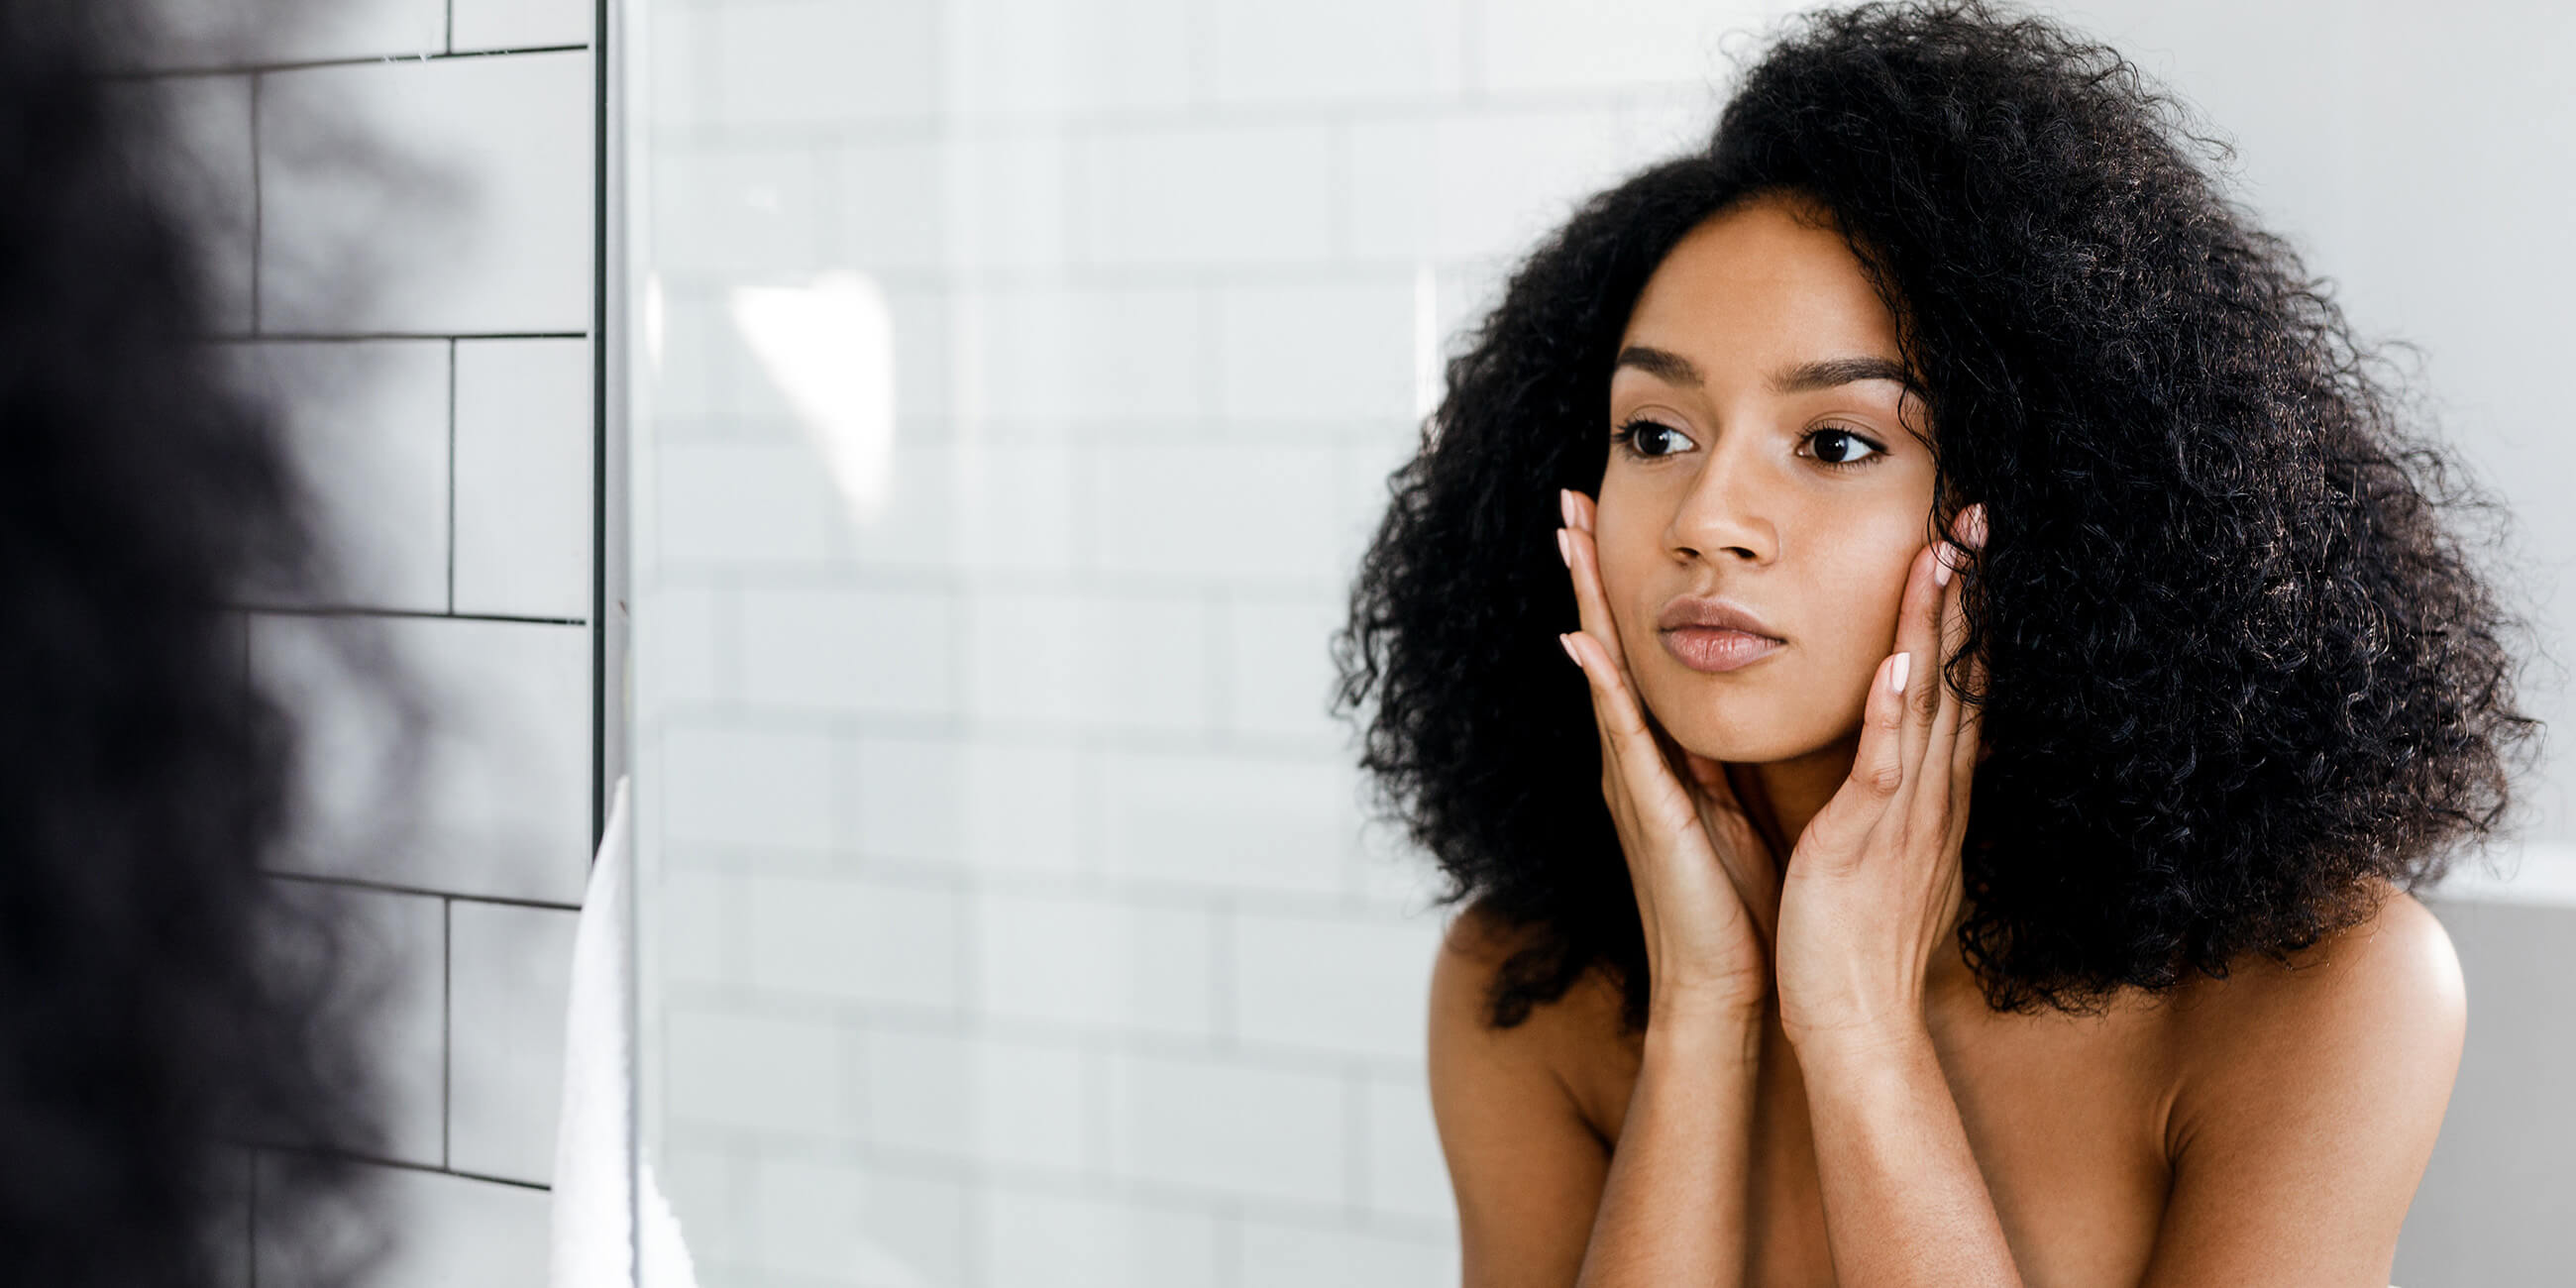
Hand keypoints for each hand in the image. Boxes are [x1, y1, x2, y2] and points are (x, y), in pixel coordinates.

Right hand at [1557, 488, 1782, 1022]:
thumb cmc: (1736, 905)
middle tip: (1565, 500)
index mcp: (1661, 756)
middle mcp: (1634, 759)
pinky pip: (1622, 737)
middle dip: (1586, 573)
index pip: (1635, 654)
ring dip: (1584, 605)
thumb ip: (1722, 757)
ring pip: (1604, 674)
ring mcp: (1633, 782)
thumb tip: (1735, 704)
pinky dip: (1602, 688)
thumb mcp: (1733, 808)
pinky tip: (1583, 643)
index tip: (1604, 519)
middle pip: (1605, 646)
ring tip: (1566, 540)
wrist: (1723, 987)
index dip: (1618, 587)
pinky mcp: (1649, 812)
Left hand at [1774, 505, 1988, 1056]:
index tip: (1967, 546)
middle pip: (1955, 675)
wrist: (1854, 1021)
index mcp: (1928, 794)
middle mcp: (1930, 794)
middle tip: (1975, 516)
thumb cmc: (1855, 940)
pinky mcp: (1867, 841)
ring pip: (1927, 702)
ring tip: (1945, 553)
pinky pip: (1885, 767)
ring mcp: (1904, 814)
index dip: (1965, 614)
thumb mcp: (1882, 851)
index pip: (1954, 685)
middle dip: (1966, 594)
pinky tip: (1899, 662)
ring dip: (1935, 626)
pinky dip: (1894, 714)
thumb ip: (1889, 797)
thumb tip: (1895, 755)